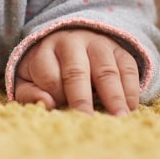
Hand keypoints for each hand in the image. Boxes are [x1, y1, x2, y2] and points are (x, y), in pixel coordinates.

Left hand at [14, 29, 140, 114]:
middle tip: (88, 121)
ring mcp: (98, 44)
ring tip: (119, 118)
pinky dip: (130, 89)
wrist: (70, 37)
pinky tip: (130, 108)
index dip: (55, 96)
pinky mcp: (119, 50)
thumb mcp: (29, 79)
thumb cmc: (47, 68)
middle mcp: (72, 43)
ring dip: (114, 95)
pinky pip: (128, 68)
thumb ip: (29, 94)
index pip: (49, 76)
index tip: (61, 113)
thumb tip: (46, 104)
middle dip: (81, 98)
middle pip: (76, 72)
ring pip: (106, 70)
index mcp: (45, 51)